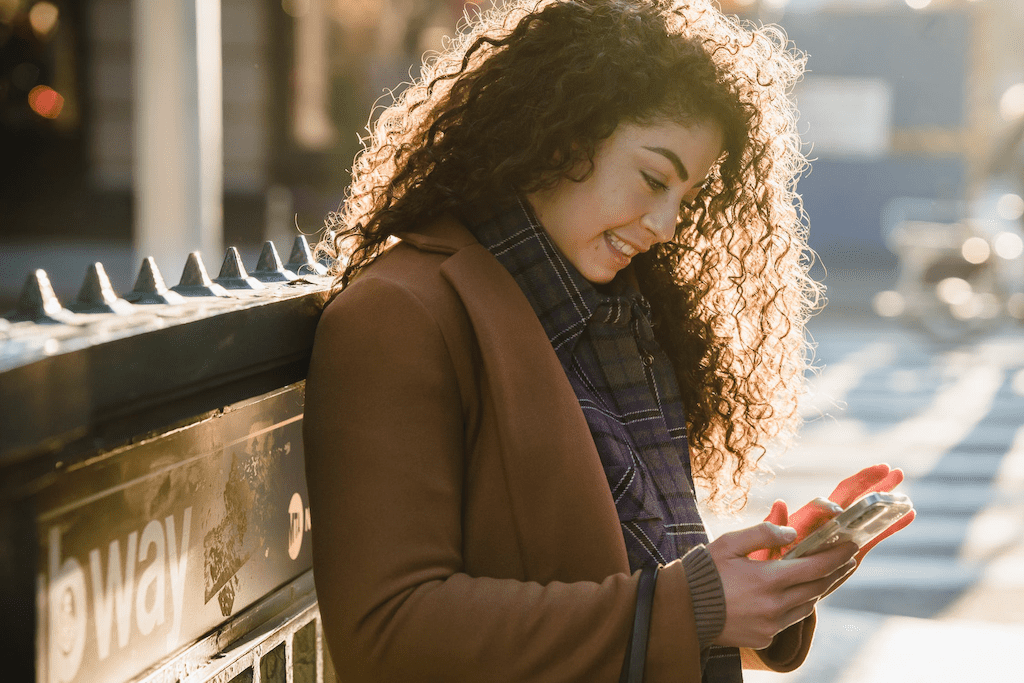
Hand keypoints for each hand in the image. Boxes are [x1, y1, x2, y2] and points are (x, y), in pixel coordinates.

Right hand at [708, 522, 856, 648]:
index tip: (852, 545)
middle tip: (847, 559)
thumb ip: (762, 533)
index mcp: (768, 578)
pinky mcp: (765, 637)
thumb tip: (791, 532)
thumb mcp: (729, 543)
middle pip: (818, 587)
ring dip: (818, 589)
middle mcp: (775, 604)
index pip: (816, 566)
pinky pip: (789, 620)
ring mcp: (771, 624)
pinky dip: (796, 606)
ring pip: (807, 606)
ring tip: (824, 576)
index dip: (838, 555)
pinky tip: (794, 596)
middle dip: (835, 571)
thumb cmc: (705, 571)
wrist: (684, 610)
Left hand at [750, 464, 915, 583]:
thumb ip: (772, 527)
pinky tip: (910, 514)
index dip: (828, 506)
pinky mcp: (852, 550)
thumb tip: (779, 503)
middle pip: (848, 497)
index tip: (835, 512)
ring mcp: (841, 536)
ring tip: (903, 484)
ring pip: (866, 512)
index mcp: (805, 521)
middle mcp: (825, 524)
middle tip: (889, 469)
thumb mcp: (764, 546)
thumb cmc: (767, 564)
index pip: (820, 506)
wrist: (778, 588)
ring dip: (885, 498)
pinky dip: (891, 525)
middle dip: (868, 483)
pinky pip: (874, 534)